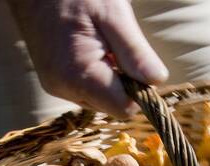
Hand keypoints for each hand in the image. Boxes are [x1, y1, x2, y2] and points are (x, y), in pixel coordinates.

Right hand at [8, 0, 168, 117]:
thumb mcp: (113, 14)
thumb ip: (134, 51)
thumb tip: (156, 81)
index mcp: (79, 74)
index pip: (123, 107)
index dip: (139, 90)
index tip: (139, 64)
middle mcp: (64, 88)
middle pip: (112, 105)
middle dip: (124, 82)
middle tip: (118, 47)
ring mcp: (56, 86)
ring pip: (100, 99)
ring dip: (111, 78)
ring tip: (102, 44)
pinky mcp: (53, 81)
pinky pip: (85, 90)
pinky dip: (96, 74)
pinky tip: (91, 48)